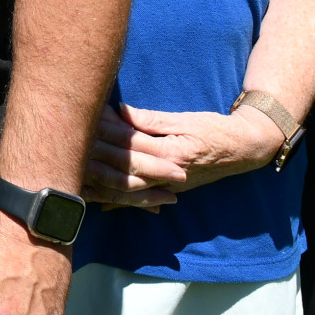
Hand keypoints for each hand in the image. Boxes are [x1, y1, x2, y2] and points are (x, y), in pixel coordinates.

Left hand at [83, 102, 282, 203]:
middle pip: (123, 167)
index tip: (85, 121)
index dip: (106, 133)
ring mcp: (167, 186)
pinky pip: (139, 198)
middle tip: (72, 142)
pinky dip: (119, 200)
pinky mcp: (167, 190)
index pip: (130, 144)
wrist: (243, 149)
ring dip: (102, 180)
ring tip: (77, 172)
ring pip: (127, 187)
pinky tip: (99, 202)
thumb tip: (119, 112)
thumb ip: (151, 120)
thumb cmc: (215, 129)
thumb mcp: (185, 119)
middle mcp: (167, 174)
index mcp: (171, 153)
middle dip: (96, 155)